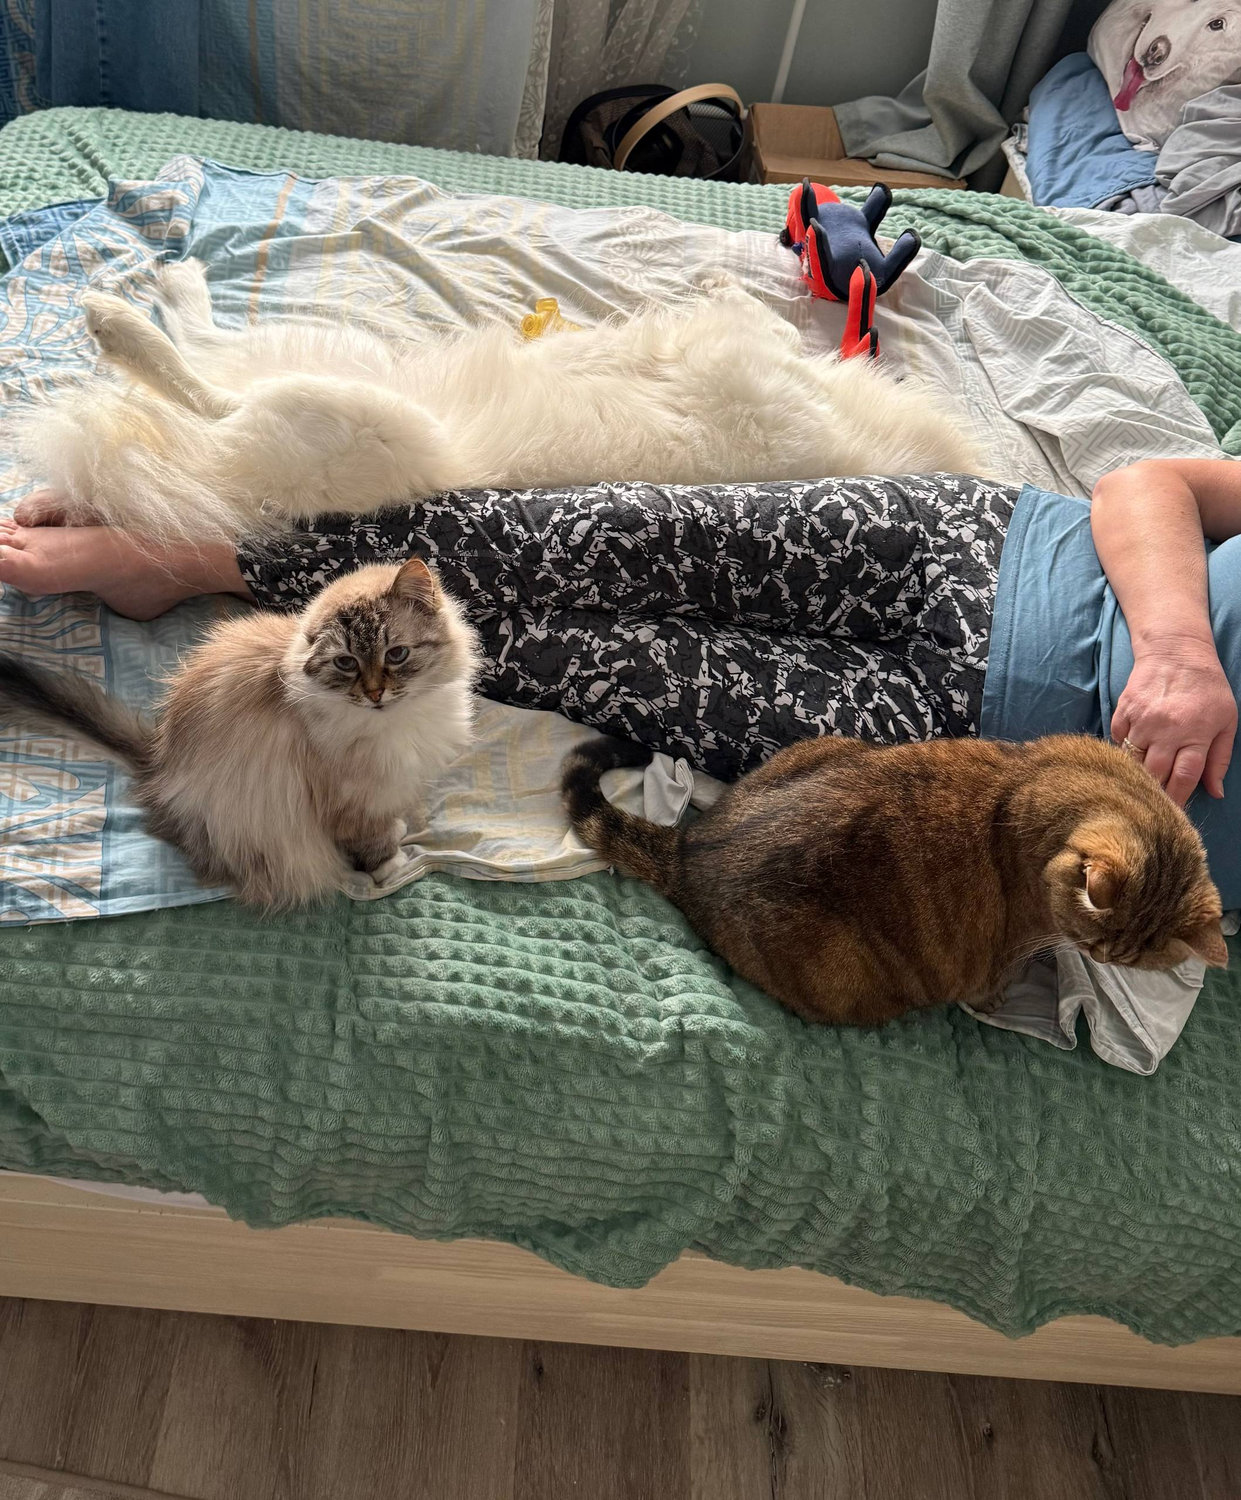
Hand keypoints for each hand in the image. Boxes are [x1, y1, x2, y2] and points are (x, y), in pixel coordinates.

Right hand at [1111, 643, 1237, 804]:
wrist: (1175, 650)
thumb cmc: (1207, 688)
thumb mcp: (1227, 721)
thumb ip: (1221, 758)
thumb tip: (1216, 793)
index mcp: (1196, 733)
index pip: (1184, 778)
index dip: (1177, 800)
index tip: (1173, 814)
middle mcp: (1167, 729)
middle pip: (1154, 774)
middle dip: (1154, 791)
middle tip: (1155, 802)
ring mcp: (1142, 720)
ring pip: (1132, 761)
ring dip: (1136, 773)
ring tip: (1142, 780)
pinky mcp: (1123, 711)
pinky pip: (1118, 742)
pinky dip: (1124, 750)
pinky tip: (1134, 750)